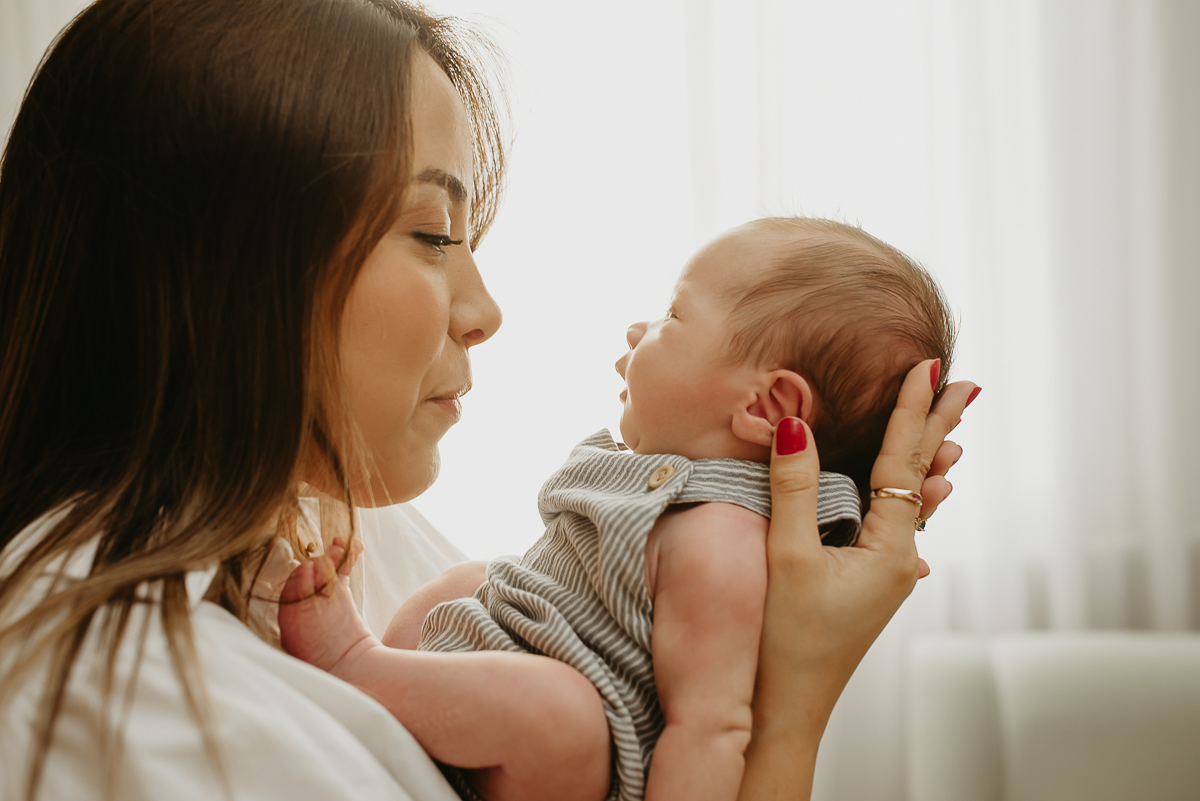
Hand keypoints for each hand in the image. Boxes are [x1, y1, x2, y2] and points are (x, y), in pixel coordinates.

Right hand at [739, 361, 976, 799]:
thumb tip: (797, 425)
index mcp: (889, 549)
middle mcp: (898, 558)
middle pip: (921, 477)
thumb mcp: (787, 556)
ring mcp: (887, 572)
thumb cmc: (786, 640)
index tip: (928, 366)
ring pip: (911, 501)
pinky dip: (907, 494)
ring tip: (950, 427)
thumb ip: (795, 488)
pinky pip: (894, 523)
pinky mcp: (868, 581)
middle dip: (938, 427)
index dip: (912, 411)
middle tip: (965, 385)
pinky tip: (922, 493)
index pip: (904, 462)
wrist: (785, 707)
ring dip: (925, 458)